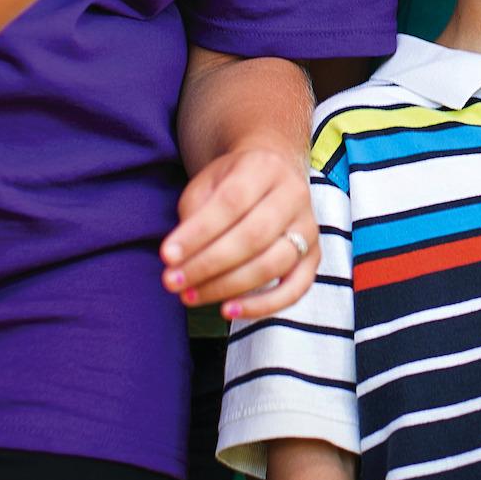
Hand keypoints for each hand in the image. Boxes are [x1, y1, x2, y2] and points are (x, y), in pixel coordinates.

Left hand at [160, 144, 318, 319]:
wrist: (273, 174)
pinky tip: (229, 311)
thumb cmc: (231, 184)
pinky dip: (264, 306)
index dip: (198, 233)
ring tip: (191, 296)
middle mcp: (293, 195)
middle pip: (254, 236)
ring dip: (228, 286)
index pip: (231, 203)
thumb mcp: (207, 184)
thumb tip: (180, 258)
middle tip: (172, 282)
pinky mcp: (313, 256)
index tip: (167, 256)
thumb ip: (195, 214)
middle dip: (208, 264)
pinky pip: (296, 288)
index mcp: (264, 168)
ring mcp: (308, 227)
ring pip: (273, 264)